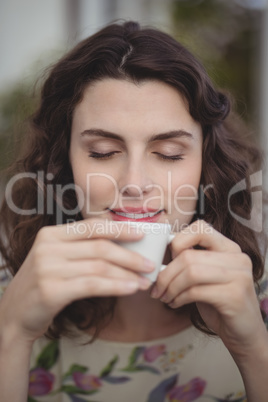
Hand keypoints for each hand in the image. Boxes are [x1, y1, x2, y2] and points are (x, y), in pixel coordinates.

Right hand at [0, 219, 152, 342]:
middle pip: (100, 247)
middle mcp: (48, 247)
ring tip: (144, 281)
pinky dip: (116, 286)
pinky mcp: (51, 290)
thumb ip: (82, 250)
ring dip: (127, 274)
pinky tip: (130, 288)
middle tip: (150, 263)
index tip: (141, 234)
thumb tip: (124, 249)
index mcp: (51, 234)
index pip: (92, 226)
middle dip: (130, 256)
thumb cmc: (44, 285)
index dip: (119, 229)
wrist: (14, 315)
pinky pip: (92, 285)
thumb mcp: (57, 260)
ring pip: (99, 267)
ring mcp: (48, 268)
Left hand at [151, 220, 265, 356]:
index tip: (167, 260)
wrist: (243, 333)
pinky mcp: (235, 296)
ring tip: (165, 297)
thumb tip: (160, 254)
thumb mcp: (205, 277)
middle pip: (189, 256)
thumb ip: (191, 261)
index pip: (201, 228)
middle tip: (157, 288)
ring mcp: (239, 276)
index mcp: (229, 248)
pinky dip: (179, 298)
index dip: (178, 241)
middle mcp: (237, 258)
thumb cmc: (219, 302)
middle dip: (166, 274)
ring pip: (191, 272)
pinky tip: (176, 304)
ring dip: (171, 287)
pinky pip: (196, 291)